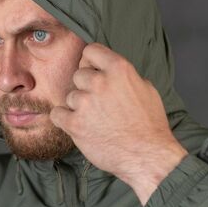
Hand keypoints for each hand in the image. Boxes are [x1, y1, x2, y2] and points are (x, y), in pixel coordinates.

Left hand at [50, 43, 187, 204]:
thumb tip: (111, 72)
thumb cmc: (150, 125)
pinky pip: (57, 114)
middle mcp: (100, 82)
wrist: (147, 155)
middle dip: (86, 87)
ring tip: (95, 120)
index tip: (93, 72)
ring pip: (70, 96)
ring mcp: (85, 102)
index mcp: (119, 69)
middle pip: (78, 74)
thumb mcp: (146, 89)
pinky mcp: (74, 123)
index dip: (90, 62)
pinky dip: (64, 120)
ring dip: (78, 106)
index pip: (91, 51)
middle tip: (98, 103)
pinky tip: (77, 125)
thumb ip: (126, 76)